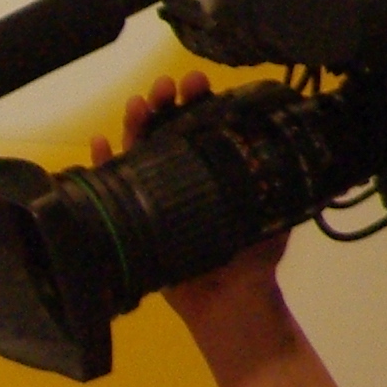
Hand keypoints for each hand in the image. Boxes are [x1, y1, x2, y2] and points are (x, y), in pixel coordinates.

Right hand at [93, 75, 287, 328]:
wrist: (230, 303)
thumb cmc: (253, 260)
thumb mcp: (271, 211)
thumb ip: (273, 181)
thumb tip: (285, 142)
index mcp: (215, 169)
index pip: (202, 125)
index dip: (198, 101)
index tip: (199, 83)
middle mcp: (183, 176)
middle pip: (166, 131)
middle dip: (164, 103)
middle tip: (167, 87)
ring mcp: (154, 195)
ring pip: (138, 150)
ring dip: (135, 122)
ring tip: (139, 104)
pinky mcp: (131, 217)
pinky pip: (112, 188)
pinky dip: (104, 164)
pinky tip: (100, 144)